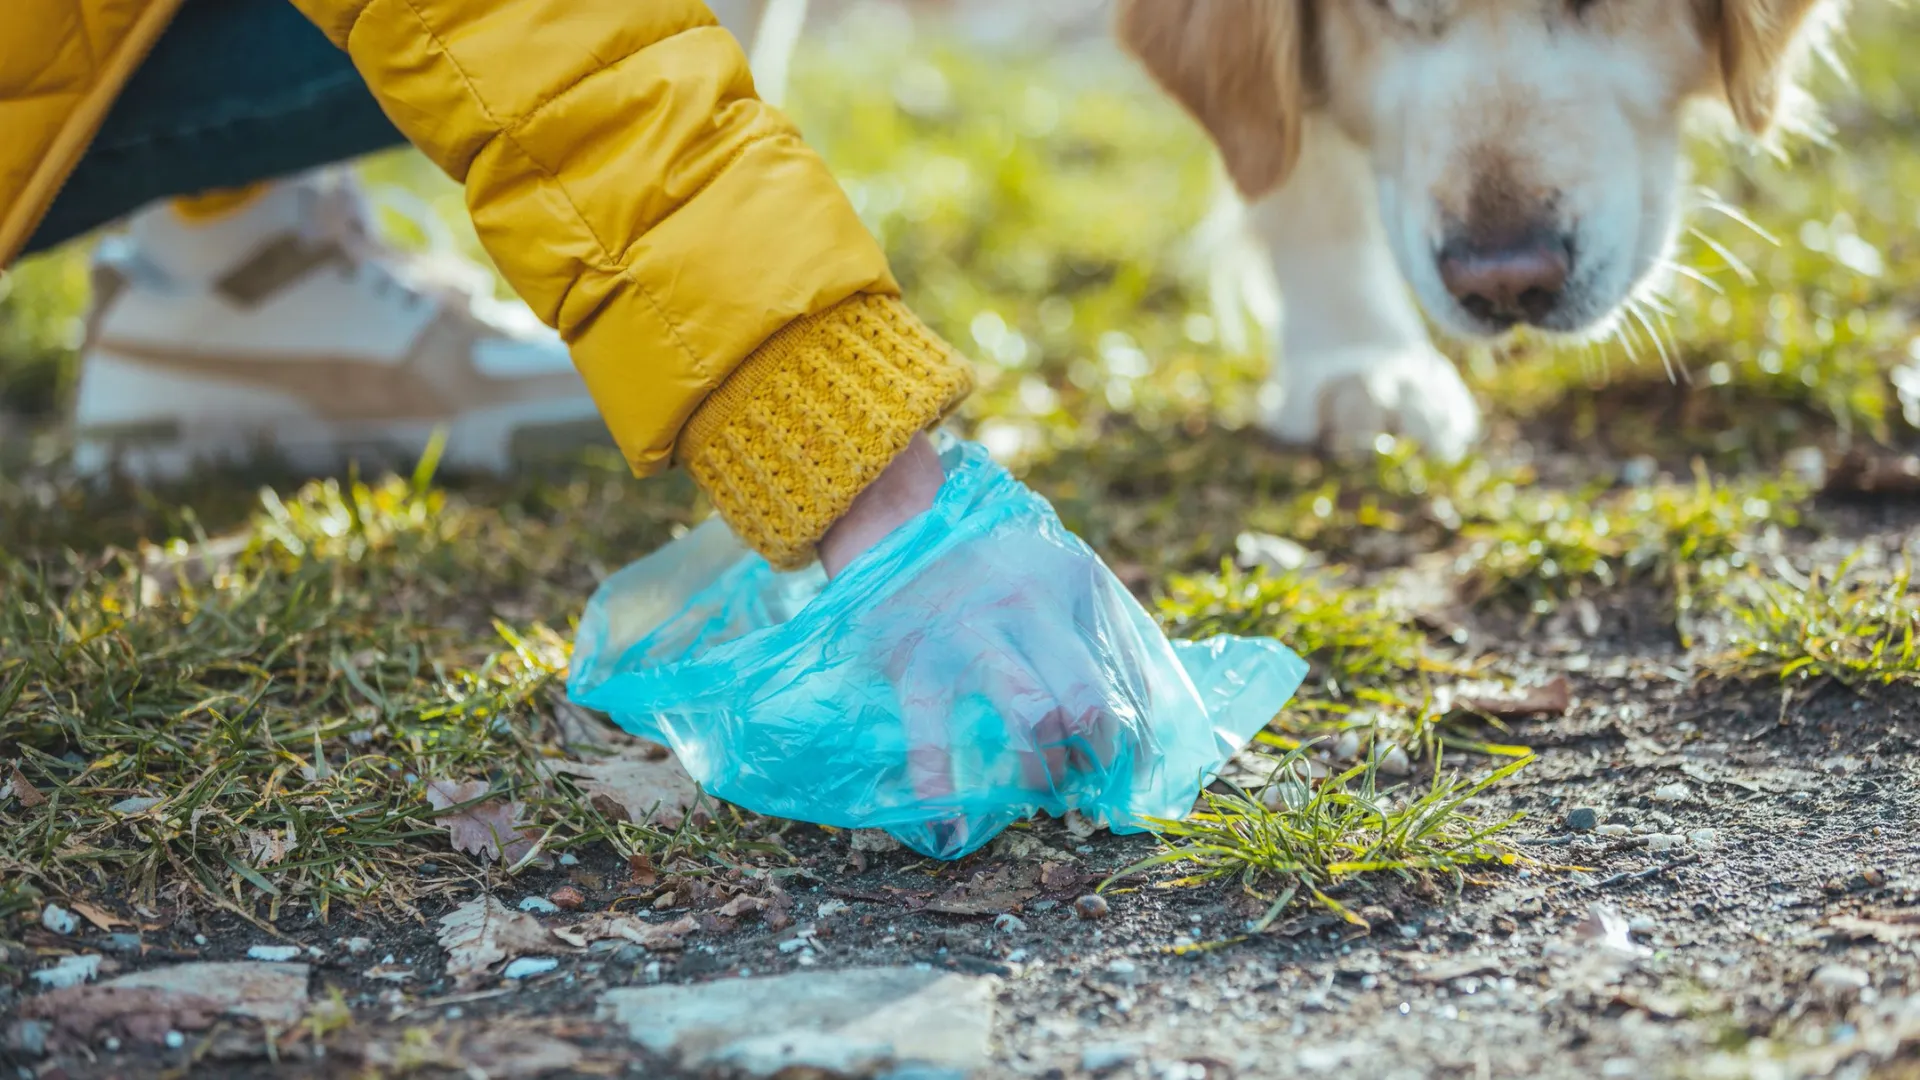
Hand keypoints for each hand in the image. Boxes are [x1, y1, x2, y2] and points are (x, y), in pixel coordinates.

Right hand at [818, 434, 1134, 855]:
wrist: (904, 530)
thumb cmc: (1003, 573)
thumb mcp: (1064, 582)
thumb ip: (1106, 642)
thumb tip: (1142, 739)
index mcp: (1077, 583)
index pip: (1128, 682)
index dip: (1135, 742)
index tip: (1126, 773)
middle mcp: (1028, 603)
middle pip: (1089, 703)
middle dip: (1095, 758)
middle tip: (1084, 776)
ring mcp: (970, 634)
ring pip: (1032, 718)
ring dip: (1043, 771)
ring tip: (1039, 790)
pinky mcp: (916, 664)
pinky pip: (931, 739)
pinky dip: (939, 793)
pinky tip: (949, 832)